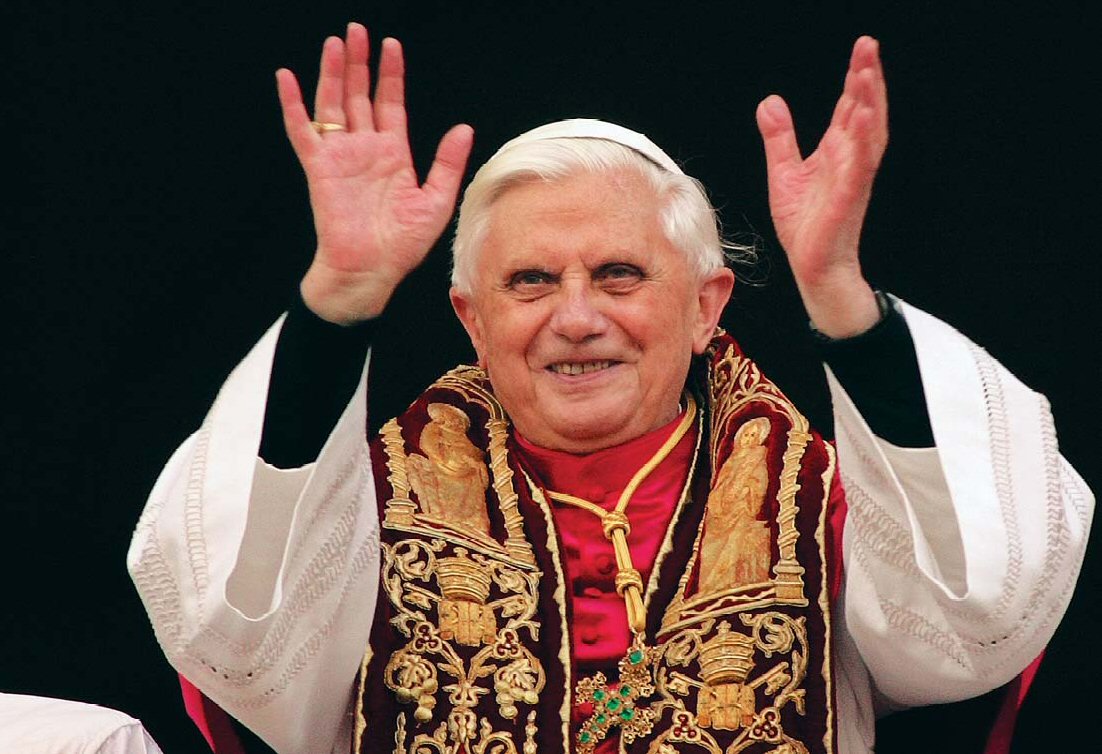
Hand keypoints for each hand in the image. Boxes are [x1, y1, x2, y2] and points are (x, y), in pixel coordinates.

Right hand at [276, 23, 473, 322]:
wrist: (371, 272)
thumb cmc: (402, 245)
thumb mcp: (436, 202)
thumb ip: (447, 163)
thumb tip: (463, 128)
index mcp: (393, 155)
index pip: (390, 103)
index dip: (390, 74)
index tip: (391, 45)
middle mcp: (365, 150)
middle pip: (360, 95)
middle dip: (359, 62)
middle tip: (357, 30)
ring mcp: (341, 157)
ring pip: (333, 104)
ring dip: (333, 73)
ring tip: (335, 43)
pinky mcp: (319, 169)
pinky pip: (302, 131)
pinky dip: (293, 105)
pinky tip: (288, 78)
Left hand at [756, 36, 886, 337]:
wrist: (811, 265)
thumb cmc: (806, 223)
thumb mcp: (784, 172)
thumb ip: (780, 137)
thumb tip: (770, 102)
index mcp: (837, 151)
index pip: (849, 106)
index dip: (856, 77)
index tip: (861, 48)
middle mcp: (849, 159)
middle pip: (864, 111)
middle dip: (868, 79)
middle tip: (868, 47)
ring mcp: (852, 178)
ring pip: (867, 135)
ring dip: (870, 104)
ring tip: (868, 74)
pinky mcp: (847, 199)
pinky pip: (858, 168)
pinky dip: (860, 144)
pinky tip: (862, 120)